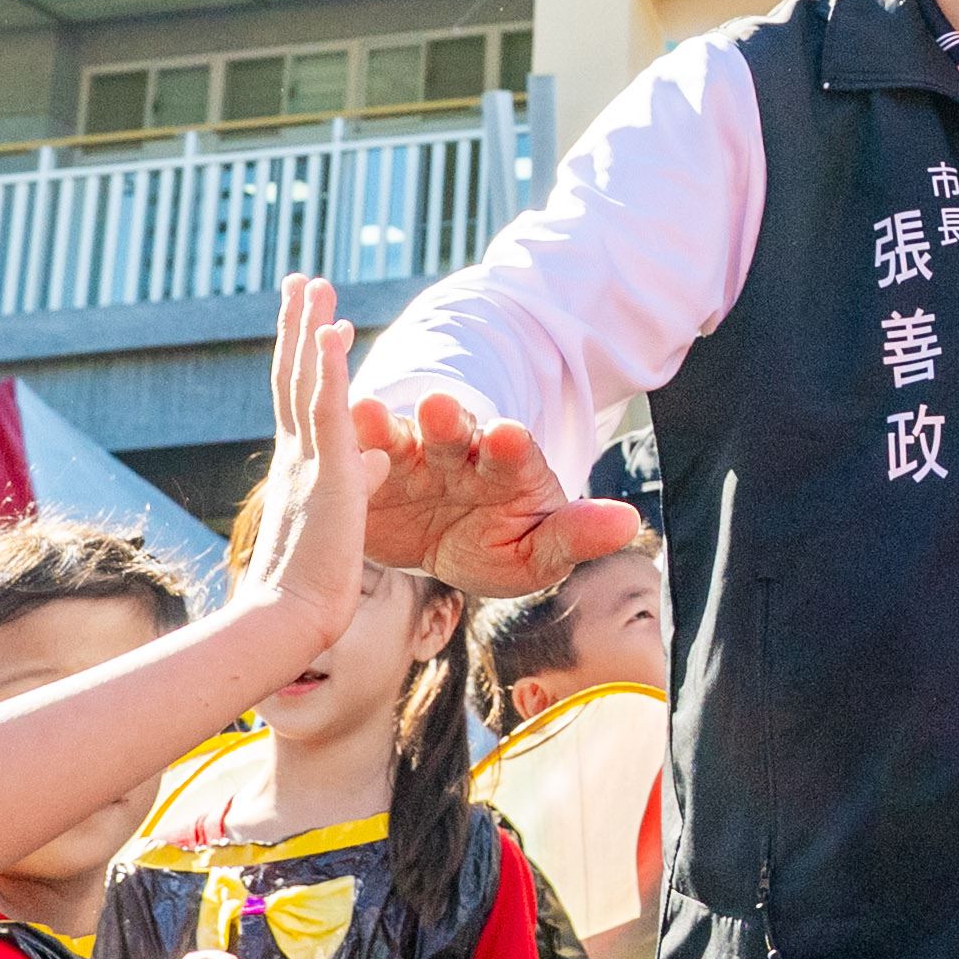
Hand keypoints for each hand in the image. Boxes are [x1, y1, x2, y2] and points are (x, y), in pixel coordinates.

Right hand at [230, 281, 387, 653]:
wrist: (287, 621)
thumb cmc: (310, 587)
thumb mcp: (340, 520)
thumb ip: (354, 481)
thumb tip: (376, 459)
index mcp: (298, 466)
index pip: (297, 397)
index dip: (300, 355)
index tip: (307, 320)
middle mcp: (296, 454)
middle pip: (292, 375)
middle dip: (296, 326)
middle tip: (299, 281)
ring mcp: (309, 460)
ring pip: (305, 381)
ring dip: (310, 329)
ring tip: (315, 285)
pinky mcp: (328, 473)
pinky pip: (328, 409)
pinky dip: (329, 367)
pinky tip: (334, 330)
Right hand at [355, 388, 636, 598]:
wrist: (445, 541)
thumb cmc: (501, 543)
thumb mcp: (539, 551)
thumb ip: (575, 535)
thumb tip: (629, 521)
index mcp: (507, 470)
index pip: (512, 454)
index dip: (510, 446)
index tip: (508, 436)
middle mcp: (459, 454)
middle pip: (456, 434)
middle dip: (449, 421)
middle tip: (440, 408)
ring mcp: (412, 456)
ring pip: (401, 435)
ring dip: (387, 424)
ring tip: (368, 411)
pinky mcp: (368, 466)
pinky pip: (355, 453)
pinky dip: (346, 440)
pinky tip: (328, 428)